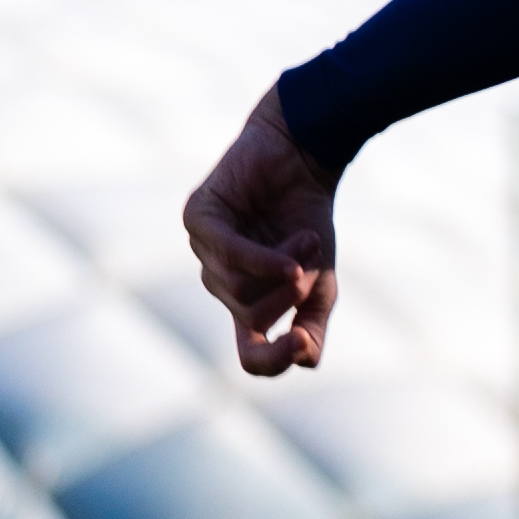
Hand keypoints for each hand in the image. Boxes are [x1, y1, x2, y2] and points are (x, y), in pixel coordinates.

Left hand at [182, 83, 342, 375]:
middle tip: (313, 254)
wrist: (303, 157)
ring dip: (286, 266)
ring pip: (239, 289)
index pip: (250, 356)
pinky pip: (227, 255)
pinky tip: (294, 253)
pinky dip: (263, 258)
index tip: (302, 344)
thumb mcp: (321, 280)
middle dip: (291, 291)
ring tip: (307, 236)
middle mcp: (219, 283)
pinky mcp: (198, 219)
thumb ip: (313, 323)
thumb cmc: (307, 219)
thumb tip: (304, 359)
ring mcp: (204, 252)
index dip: (273, 360)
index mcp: (246, 304)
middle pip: (252, 316)